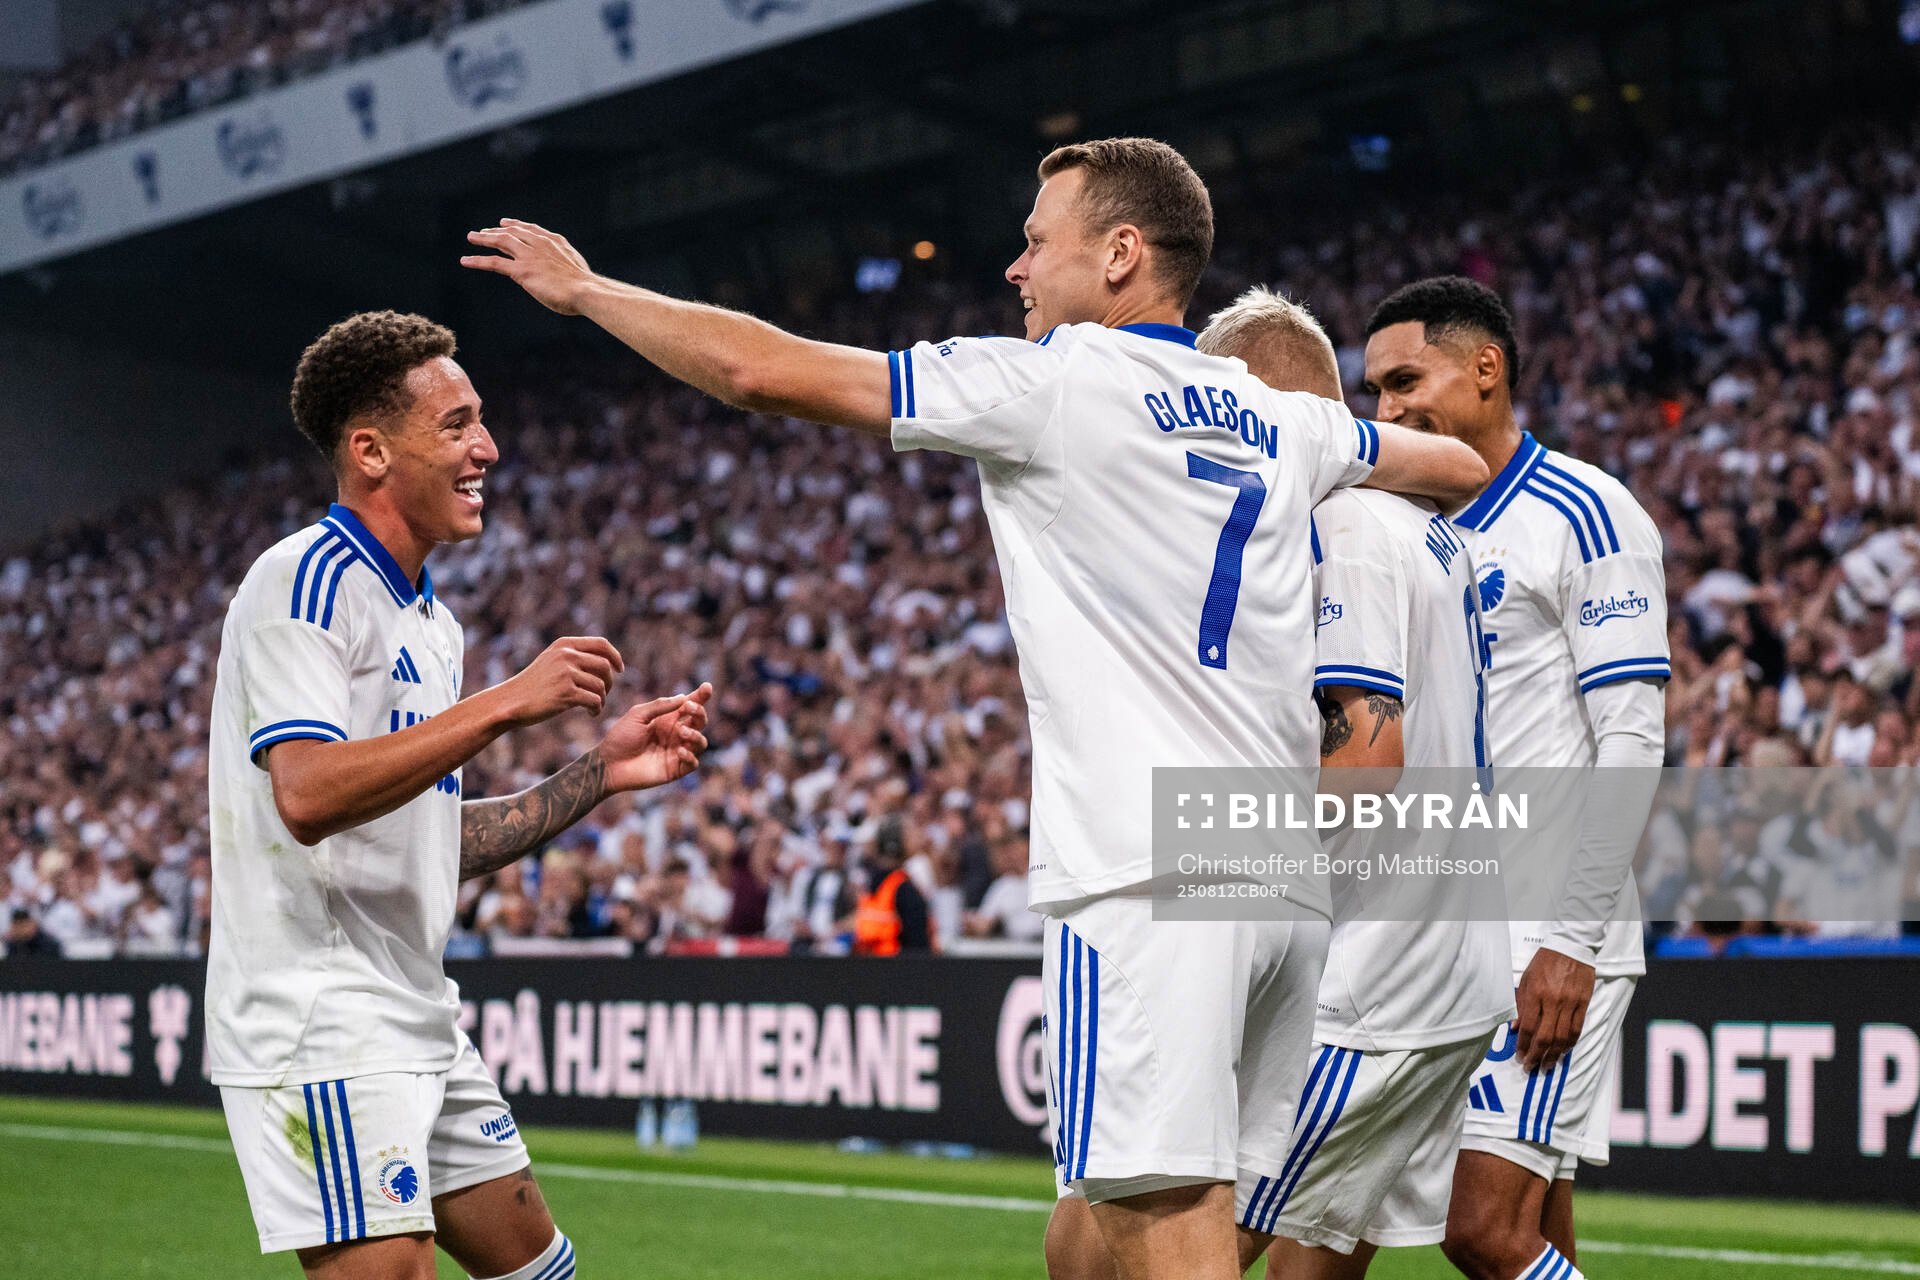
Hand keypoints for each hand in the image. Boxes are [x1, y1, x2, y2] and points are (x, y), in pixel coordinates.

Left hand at [461, 219, 595, 314]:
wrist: (586, 291)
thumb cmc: (587, 288)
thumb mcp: (578, 272)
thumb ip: (566, 269)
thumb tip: (568, 279)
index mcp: (556, 243)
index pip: (532, 230)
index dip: (517, 225)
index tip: (506, 223)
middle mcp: (541, 244)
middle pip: (514, 232)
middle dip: (497, 230)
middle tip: (483, 231)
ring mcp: (529, 256)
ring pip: (501, 242)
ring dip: (484, 238)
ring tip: (471, 237)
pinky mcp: (521, 271)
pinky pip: (494, 263)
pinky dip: (478, 260)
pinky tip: (465, 261)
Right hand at [499, 636, 622, 725]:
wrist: (510, 701)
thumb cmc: (533, 685)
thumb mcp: (551, 661)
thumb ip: (574, 656)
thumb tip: (607, 661)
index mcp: (564, 645)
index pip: (600, 644)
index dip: (615, 656)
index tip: (620, 669)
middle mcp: (566, 655)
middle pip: (604, 666)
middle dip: (609, 682)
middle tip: (603, 695)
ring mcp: (566, 674)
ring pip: (601, 685)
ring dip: (602, 699)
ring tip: (594, 707)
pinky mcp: (566, 693)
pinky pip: (594, 700)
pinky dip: (597, 709)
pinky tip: (591, 714)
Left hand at [597, 683, 712, 791]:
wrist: (608, 764)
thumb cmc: (620, 738)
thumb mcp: (637, 715)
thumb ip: (659, 706)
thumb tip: (683, 698)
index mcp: (668, 719)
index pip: (689, 706)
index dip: (700, 697)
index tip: (707, 687)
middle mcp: (676, 734)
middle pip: (699, 722)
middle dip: (699, 712)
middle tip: (689, 708)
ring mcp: (677, 752)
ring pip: (701, 742)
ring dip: (696, 735)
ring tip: (681, 733)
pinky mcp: (676, 770)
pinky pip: (694, 763)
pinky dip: (691, 756)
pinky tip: (679, 751)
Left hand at [1513, 948, 1594, 1073]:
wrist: (1570, 948)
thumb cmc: (1544, 962)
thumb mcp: (1526, 979)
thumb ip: (1520, 1004)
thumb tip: (1515, 1028)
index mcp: (1535, 994)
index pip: (1529, 1027)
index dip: (1524, 1046)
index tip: (1520, 1056)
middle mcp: (1553, 1001)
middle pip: (1545, 1036)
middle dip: (1537, 1056)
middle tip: (1531, 1067)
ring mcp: (1570, 1003)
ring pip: (1562, 1037)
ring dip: (1554, 1055)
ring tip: (1547, 1066)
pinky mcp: (1583, 1003)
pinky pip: (1577, 1029)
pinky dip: (1570, 1043)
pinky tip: (1563, 1052)